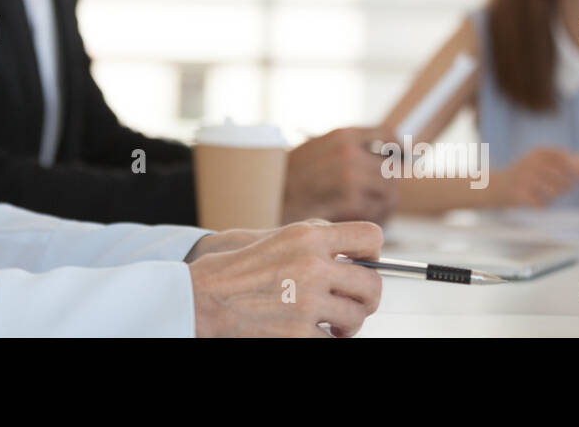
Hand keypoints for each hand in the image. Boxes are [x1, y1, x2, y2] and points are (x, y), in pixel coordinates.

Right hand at [188, 219, 382, 336]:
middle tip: (352, 304)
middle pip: (372, 285)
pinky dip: (326, 341)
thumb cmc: (241, 267)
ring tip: (333, 323)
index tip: (364, 266)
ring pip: (357, 317)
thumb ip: (319, 239)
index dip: (374, 254)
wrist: (204, 297)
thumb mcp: (281, 238)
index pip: (370, 236)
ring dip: (348, 324)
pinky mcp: (299, 332)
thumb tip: (357, 252)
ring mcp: (307, 301)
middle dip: (366, 299)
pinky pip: (333, 342)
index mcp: (309, 237)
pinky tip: (312, 334)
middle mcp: (313, 265)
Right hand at [283, 127, 398, 224]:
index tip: (394, 166)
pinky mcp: (349, 199)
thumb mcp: (319, 151)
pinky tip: (352, 222)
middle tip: (377, 202)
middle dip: (387, 188)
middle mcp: (349, 150)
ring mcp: (350, 173)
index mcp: (343, 135)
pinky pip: (376, 212)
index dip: (395, 153)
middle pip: (393, 170)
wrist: (266, 197)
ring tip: (363, 214)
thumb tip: (394, 157)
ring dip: (382, 207)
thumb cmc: (292, 179)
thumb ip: (351, 150)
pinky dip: (369, 222)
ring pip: (389, 193)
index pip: (389, 137)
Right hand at [494, 146, 578, 206]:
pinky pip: (543, 204)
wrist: (495, 186)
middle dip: (567, 186)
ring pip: (555, 192)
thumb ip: (564, 162)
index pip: (564, 157)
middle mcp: (530, 162)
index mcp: (537, 152)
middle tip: (561, 188)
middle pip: (563, 177)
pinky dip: (542, 204)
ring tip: (544, 193)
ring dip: (554, 195)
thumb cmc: (525, 173)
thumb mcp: (541, 161)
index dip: (578, 168)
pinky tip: (533, 200)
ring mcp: (523, 179)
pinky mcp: (519, 195)